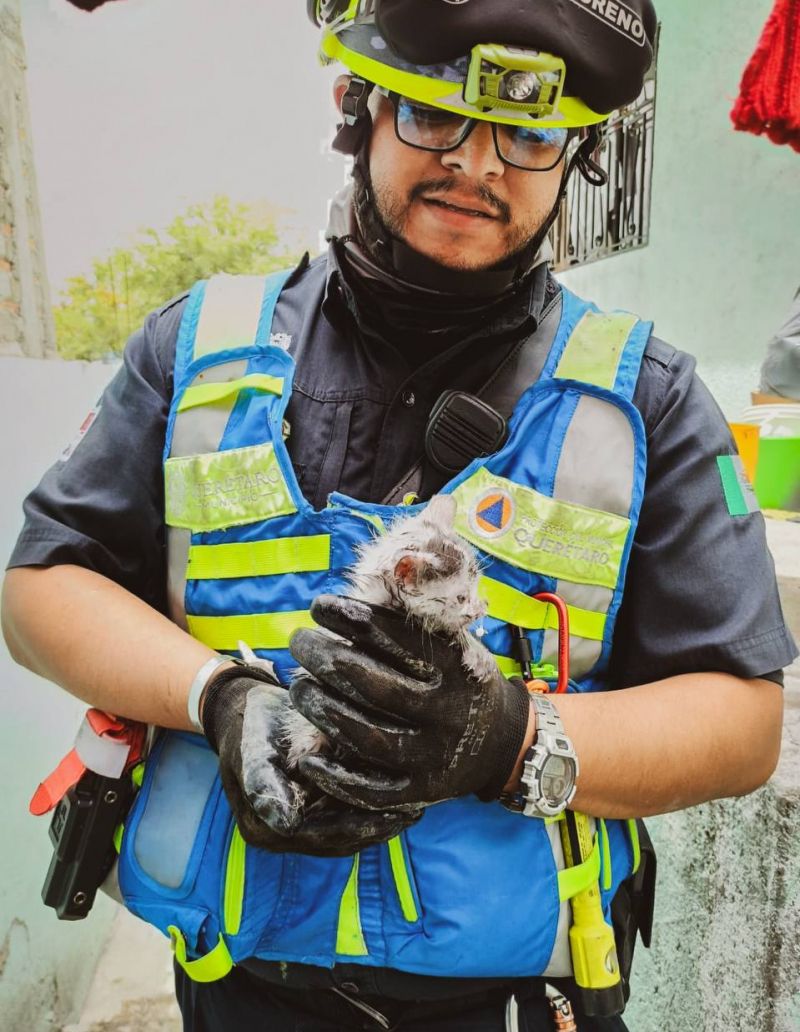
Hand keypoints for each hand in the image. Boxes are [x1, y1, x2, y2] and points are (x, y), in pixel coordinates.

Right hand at [201, 666, 421, 855]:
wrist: (241, 708)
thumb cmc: (250, 723)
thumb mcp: (255, 747)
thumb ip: (267, 783)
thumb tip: (287, 823)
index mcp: (266, 827)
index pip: (324, 837)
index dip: (363, 827)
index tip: (396, 815)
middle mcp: (281, 835)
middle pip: (339, 840)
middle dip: (379, 827)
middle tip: (417, 812)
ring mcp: (295, 825)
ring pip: (346, 833)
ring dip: (379, 821)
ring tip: (416, 807)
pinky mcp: (308, 808)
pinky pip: (343, 816)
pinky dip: (369, 808)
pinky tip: (399, 795)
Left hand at [288, 596, 530, 810]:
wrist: (502, 742)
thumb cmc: (461, 679)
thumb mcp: (455, 643)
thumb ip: (417, 619)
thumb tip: (372, 575)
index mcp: (455, 668)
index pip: (396, 638)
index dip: (351, 619)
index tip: (319, 606)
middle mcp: (446, 712)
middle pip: (373, 686)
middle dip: (326, 660)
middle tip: (299, 642)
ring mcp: (433, 756)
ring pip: (367, 736)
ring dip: (323, 710)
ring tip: (298, 686)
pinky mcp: (421, 792)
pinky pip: (372, 791)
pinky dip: (337, 778)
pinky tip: (308, 758)